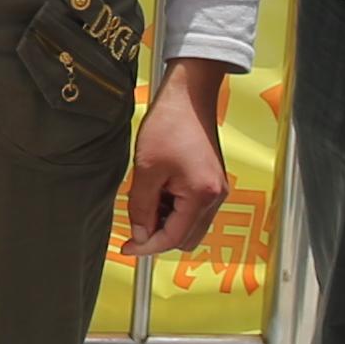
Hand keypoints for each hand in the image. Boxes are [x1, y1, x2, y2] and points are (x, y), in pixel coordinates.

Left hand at [124, 60, 233, 260]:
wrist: (188, 96)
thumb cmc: (169, 124)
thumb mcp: (146, 170)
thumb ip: (142, 207)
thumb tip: (140, 235)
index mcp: (201, 195)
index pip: (174, 238)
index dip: (148, 246)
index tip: (128, 247)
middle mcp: (215, 196)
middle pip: (186, 238)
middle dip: (159, 235)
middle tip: (135, 223)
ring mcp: (217, 190)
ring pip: (190, 225)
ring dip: (167, 222)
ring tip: (147, 199)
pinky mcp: (212, 182)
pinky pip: (194, 209)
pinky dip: (175, 209)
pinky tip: (158, 191)